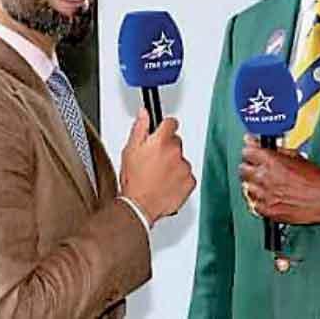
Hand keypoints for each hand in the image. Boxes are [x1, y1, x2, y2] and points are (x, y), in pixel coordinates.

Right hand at [120, 109, 195, 225]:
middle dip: (167, 148)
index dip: (165, 127)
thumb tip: (144, 113)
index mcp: (161, 141)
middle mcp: (175, 152)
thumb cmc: (134, 181)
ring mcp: (184, 167)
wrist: (139, 207)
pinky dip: (180, 179)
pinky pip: (187, 175)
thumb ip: (140, 128)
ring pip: (181, 159)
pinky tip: (166, 184)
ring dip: (173, 165)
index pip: (171, 123)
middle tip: (154, 160)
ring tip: (158, 175)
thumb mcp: (130, 150)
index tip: (162, 131)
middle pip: (176, 142)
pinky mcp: (190, 182)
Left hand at [239, 135, 319, 224]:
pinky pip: (253, 204)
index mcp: (271, 161)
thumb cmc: (316, 179)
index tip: (251, 151)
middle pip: (243, 170)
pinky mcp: (267, 211)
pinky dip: (259, 200)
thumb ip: (275, 150)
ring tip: (265, 184)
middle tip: (258, 167)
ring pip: (246, 187)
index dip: (250, 151)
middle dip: (250, 167)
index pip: (247, 151)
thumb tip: (262, 144)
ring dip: (254, 184)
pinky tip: (268, 197)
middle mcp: (265, 178)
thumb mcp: (295, 156)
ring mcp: (265, 196)